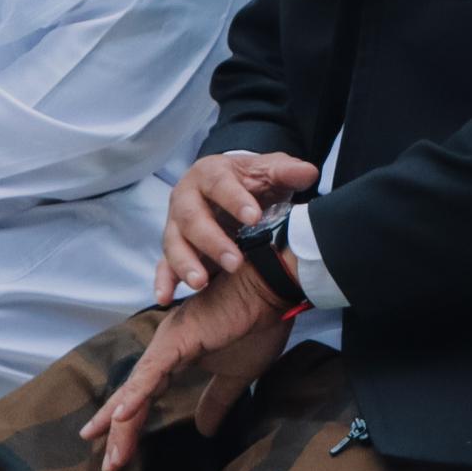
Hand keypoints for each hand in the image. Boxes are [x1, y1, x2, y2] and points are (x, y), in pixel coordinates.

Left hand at [79, 276, 290, 470]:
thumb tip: (205, 430)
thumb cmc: (255, 324)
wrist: (268, 290)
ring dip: (121, 423)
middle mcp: (163, 351)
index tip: (119, 454)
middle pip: (133, 398)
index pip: (145, 397)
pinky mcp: (178, 341)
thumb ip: (216, 402)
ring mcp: (167, 345)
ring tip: (109, 452)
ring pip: (137, 390)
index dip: (131, 426)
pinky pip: (152, 373)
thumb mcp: (236, 376)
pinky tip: (120, 417)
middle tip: (108, 465)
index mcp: (174, 357)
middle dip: (118, 433)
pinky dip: (136, 395)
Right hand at [155, 150, 320, 305]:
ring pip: (174, 243)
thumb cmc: (252, 181)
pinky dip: (163, 281)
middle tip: (235, 261)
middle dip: (212, 240)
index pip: (219, 184)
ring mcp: (176, 224)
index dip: (234, 199)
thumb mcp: (270, 172)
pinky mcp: (173, 248)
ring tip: (201, 282)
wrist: (234, 188)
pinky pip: (163, 265)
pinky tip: (165, 299)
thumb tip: (308, 173)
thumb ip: (287, 172)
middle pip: (191, 217)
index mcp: (210, 174)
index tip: (254, 217)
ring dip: (186, 263)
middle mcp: (186, 198)